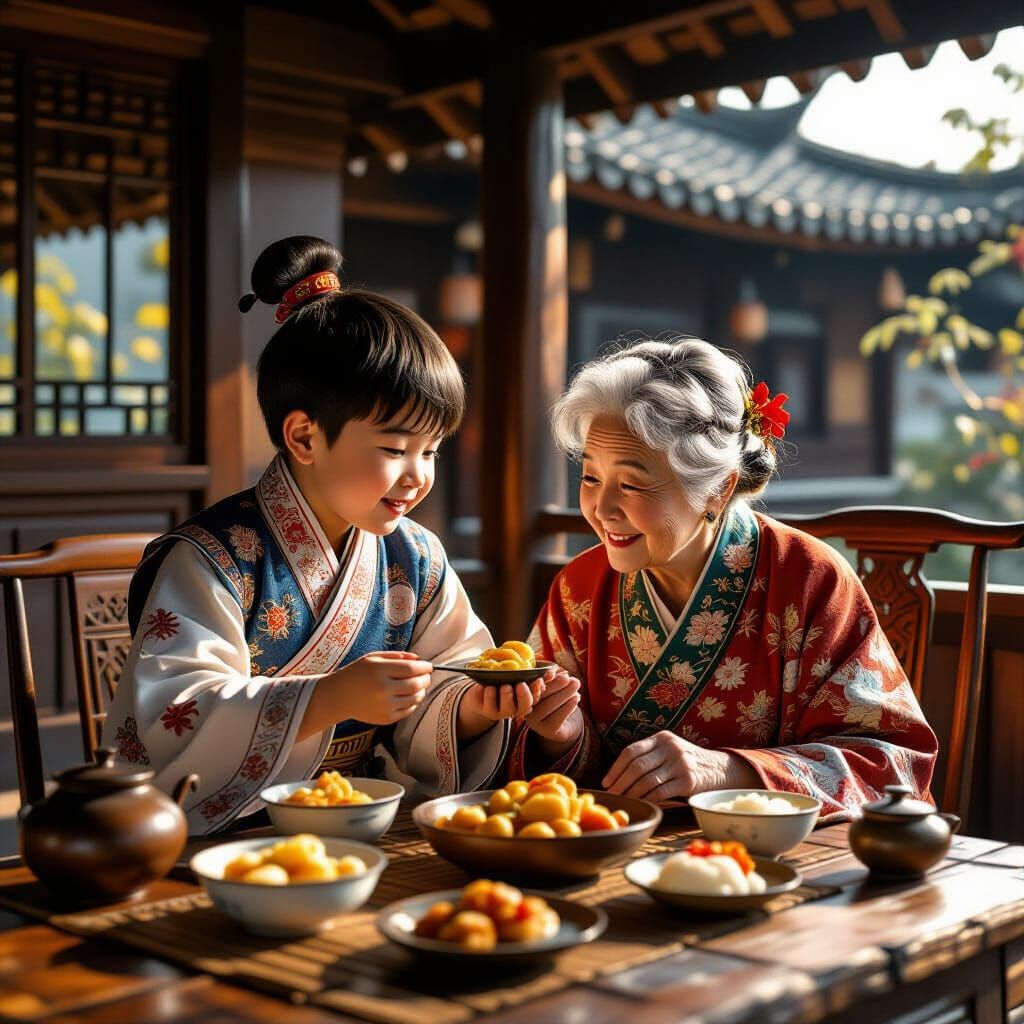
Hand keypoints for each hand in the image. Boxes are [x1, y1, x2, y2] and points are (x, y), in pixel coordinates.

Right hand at [326, 651, 432, 725]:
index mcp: (379, 671)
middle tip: (426, 675)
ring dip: (422, 690)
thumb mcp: (374, 657)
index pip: (411, 668)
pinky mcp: (386, 719)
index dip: (424, 667)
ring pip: (415, 698)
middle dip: (426, 678)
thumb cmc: (358, 673)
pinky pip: (409, 710)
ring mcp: (385, 706)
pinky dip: (414, 702)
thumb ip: (398, 656)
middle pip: (416, 684)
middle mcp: (382, 689)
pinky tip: (409, 696)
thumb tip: (420, 659)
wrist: (339, 696)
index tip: (428, 666)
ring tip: (419, 685)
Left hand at [460, 665, 551, 723]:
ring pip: (503, 708)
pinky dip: (483, 693)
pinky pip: (484, 703)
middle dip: (522, 695)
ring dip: (500, 696)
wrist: (480, 693)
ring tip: (494, 686)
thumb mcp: (515, 675)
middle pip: (523, 706)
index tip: (537, 680)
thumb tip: (544, 660)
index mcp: (522, 700)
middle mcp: (513, 708)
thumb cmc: (502, 682)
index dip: (537, 690)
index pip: (535, 698)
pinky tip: (482, 686)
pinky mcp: (482, 708)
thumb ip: (531, 669)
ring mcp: (497, 710)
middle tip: (519, 684)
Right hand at [521, 670, 581, 746]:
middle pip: (538, 696)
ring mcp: (535, 722)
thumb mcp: (554, 683)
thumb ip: (552, 676)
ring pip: (548, 706)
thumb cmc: (557, 696)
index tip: (551, 673)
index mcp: (522, 695)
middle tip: (568, 678)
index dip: (539, 681)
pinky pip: (557, 718)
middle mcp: (525, 710)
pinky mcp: (547, 731)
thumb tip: (556, 671)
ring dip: (564, 693)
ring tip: (576, 684)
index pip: (529, 687)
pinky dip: (568, 706)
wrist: (565, 722)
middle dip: (555, 685)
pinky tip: (577, 697)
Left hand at [602, 730, 757, 803]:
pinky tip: (642, 804)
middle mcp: (670, 748)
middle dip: (620, 783)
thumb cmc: (686, 763)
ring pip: (648, 781)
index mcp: (661, 738)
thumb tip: (617, 776)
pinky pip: (661, 792)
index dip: (616, 768)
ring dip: (632, 794)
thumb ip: (649, 756)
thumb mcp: (669, 750)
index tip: (606, 782)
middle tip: (612, 795)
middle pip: (637, 767)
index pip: (631, 751)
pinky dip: (648, 800)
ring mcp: (680, 763)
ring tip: (624, 801)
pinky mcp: (688, 781)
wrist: (719, 769)